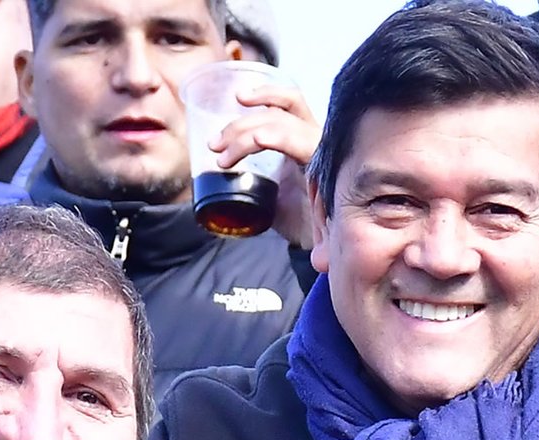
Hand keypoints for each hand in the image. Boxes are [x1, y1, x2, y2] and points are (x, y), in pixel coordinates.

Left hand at [209, 84, 320, 248]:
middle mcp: (314, 138)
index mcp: (302, 138)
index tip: (237, 97)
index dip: (265, 93)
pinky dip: (276, 136)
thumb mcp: (268, 192)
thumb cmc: (297, 220)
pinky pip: (300, 141)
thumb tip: (215, 176)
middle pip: (277, 112)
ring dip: (246, 134)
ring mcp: (321, 150)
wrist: (319, 248)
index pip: (288, 102)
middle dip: (240, 123)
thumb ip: (250, 177)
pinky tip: (258, 139)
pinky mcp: (324, 165)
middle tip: (214, 144)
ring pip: (282, 122)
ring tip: (223, 157)